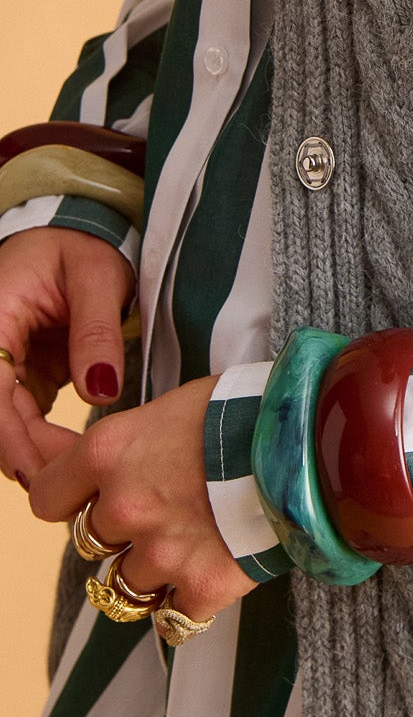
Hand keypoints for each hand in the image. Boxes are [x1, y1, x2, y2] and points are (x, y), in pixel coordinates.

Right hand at [0, 228, 134, 486]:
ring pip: (3, 426)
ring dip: (35, 453)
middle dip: (26, 454)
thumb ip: (96, 332)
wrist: (75, 233)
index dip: (8, 439)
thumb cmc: (82, 245)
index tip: (37, 474)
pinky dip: (42, 442)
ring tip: (79, 474)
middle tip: (72, 484)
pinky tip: (74, 456)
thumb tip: (100, 391)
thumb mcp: (98, 277)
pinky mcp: (15, 378)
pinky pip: (19, 421)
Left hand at [28, 377, 257, 623]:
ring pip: (127, 587)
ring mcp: (162, 552)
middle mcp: (124, 506)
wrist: (310, 439)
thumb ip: (130, 445)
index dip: (69, 500)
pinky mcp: (202, 586)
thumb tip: (104, 467)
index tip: (89, 498)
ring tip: (194, 542)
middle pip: (90, 543)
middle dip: (119, 532)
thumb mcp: (173, 407)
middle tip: (160, 511)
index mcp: (109, 452)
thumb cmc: (245, 409)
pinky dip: (188, 606)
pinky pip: (173, 622)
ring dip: (154, 570)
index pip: (46, 499)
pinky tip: (211, 575)